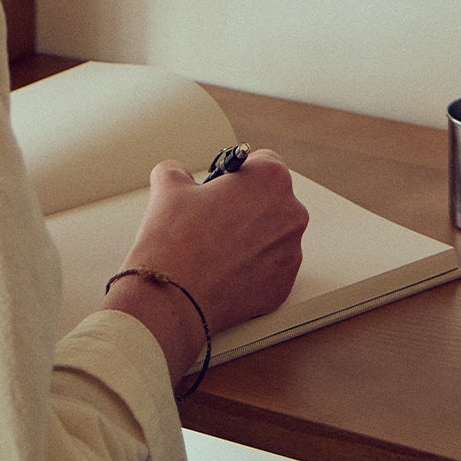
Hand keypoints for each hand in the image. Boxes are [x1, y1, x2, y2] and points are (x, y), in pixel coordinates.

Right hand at [101, 152, 307, 385]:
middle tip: (216, 218)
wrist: (171, 298)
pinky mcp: (283, 286)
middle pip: (272, 199)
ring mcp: (291, 253)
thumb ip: (179, 170)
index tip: (224, 186)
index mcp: (271, 178)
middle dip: (247, 205)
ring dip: (251, 237)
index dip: (239, 173)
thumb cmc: (174, 239)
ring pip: (273, 235)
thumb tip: (179, 175)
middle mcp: (292, 212)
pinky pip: (270, 268)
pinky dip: (252, 267)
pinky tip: (224, 270)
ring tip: (217, 248)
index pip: (264, 161)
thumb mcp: (169, 185)